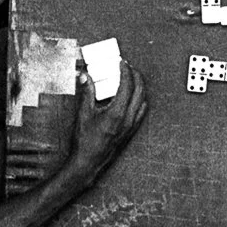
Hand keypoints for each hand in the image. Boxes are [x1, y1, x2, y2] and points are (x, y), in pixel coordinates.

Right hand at [65, 60, 147, 177]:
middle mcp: (128, 119)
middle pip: (140, 91)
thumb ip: (86, 93)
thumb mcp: (83, 114)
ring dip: (139, 88)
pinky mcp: (131, 132)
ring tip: (131, 80)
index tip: (122, 63)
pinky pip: (141, 112)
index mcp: (117, 113)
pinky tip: (132, 98)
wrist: (88, 163)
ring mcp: (131, 126)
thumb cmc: (85, 142)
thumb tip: (85, 76)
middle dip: (136, 76)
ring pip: (143, 101)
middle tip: (128, 68)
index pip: (127, 86)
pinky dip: (139, 100)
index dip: (125, 71)